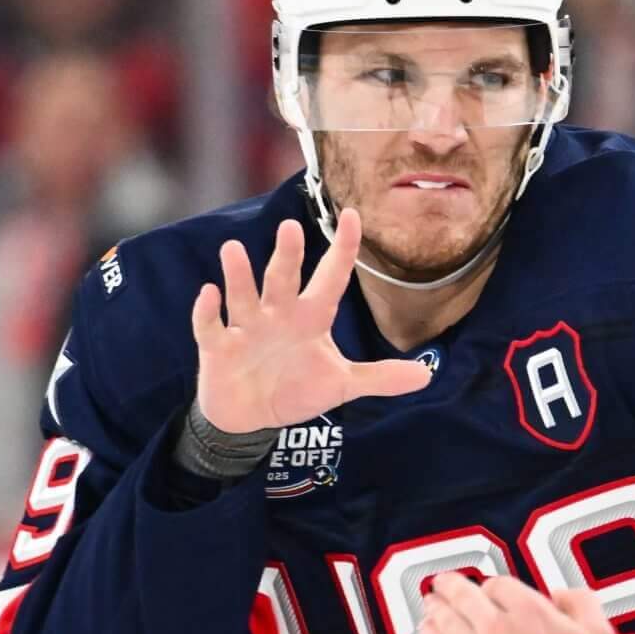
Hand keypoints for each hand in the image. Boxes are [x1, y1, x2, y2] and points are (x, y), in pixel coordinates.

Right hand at [190, 209, 430, 434]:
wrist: (251, 418)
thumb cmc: (296, 390)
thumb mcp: (341, 385)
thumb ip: (380, 377)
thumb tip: (427, 375)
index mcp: (311, 318)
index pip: (331, 278)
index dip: (343, 250)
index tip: (353, 215)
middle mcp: (278, 315)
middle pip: (284, 280)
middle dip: (287, 257)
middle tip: (290, 227)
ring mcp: (246, 328)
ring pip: (243, 295)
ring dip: (239, 274)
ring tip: (234, 249)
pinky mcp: (219, 347)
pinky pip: (210, 326)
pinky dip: (206, 311)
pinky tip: (209, 294)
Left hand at [422, 574, 616, 633]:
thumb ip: (581, 604)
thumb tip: (561, 594)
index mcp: (530, 610)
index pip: (499, 586)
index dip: (494, 588)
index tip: (491, 592)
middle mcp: (497, 627)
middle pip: (465, 598)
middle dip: (452, 588)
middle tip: (443, 584)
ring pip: (447, 621)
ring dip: (436, 609)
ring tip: (430, 605)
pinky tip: (425, 631)